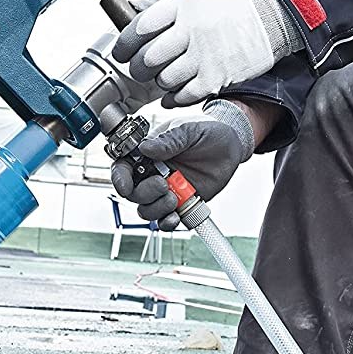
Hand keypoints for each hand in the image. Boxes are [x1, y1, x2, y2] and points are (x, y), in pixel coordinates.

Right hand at [110, 102, 253, 230]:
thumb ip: (169, 140)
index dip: (120, 178)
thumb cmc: (208, 132)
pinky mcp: (182, 203)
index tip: (126, 186)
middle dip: (144, 194)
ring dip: (156, 209)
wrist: (232, 144)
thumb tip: (145, 147)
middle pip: (133, 193)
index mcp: (148, 154)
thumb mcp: (189, 130)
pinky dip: (168, 223)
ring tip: (174, 198)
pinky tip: (176, 216)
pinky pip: (167, 220)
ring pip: (147, 210)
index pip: (123, 168)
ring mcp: (167, 190)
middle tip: (163, 185)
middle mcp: (153, 174)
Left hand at [111, 0, 299, 107]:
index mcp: (184, 6)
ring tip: (163, 78)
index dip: (125, 44)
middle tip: (140, 69)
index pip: (140, 28)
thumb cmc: (235, 6)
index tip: (122, 52)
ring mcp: (205, 54)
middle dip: (138, 68)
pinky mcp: (217, 75)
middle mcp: (192, 29)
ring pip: (164, 78)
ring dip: (159, 82)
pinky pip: (184, 94)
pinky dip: (174, 98)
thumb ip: (170, 10)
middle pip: (148, 57)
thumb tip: (139, 23)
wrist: (273, 17)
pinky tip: (172, 95)